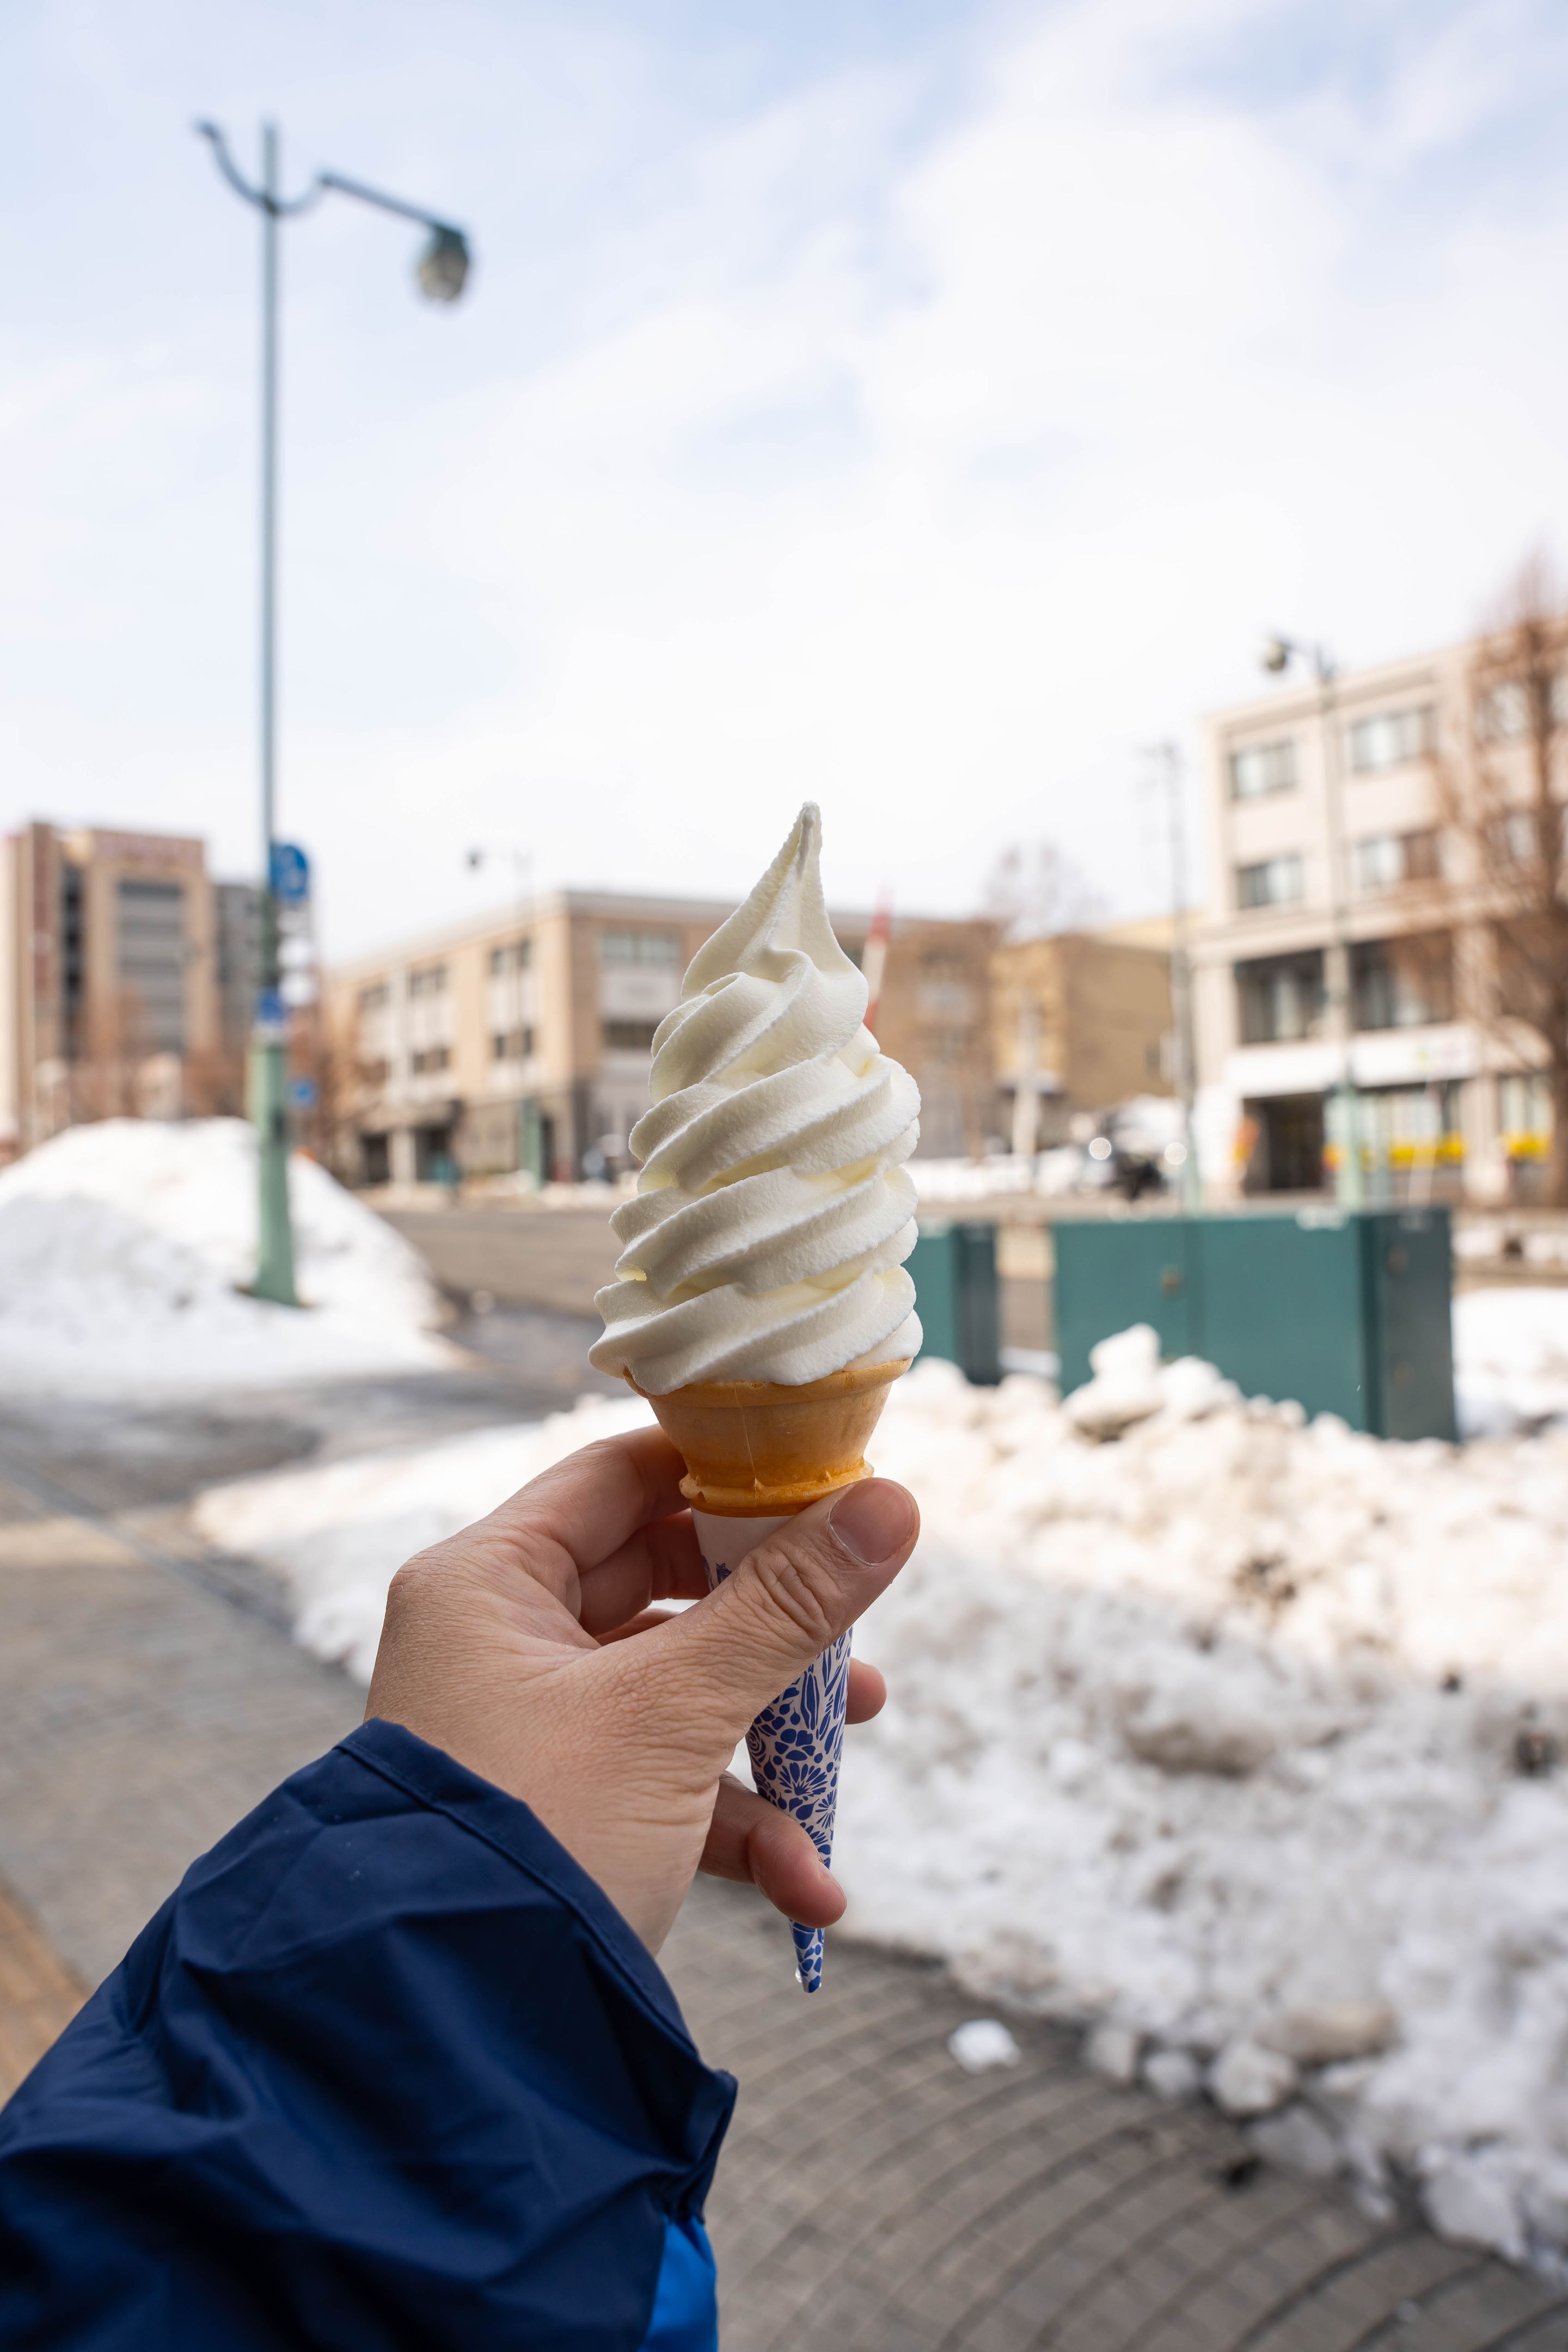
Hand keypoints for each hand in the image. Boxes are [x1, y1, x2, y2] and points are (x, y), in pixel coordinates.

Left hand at [365, 1427, 917, 1953]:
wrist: (453, 2032)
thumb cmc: (539, 1834)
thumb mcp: (673, 1711)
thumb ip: (785, 1608)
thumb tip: (890, 1505)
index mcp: (487, 1583)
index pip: (618, 1476)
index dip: (722, 1469)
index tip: (821, 1475)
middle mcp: (499, 1644)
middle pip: (661, 1581)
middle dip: (772, 1614)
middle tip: (853, 1613)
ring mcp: (530, 1733)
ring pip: (676, 1691)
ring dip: (770, 1725)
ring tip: (856, 1734)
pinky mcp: (564, 1813)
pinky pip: (664, 1788)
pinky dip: (738, 1826)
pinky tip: (807, 1885)